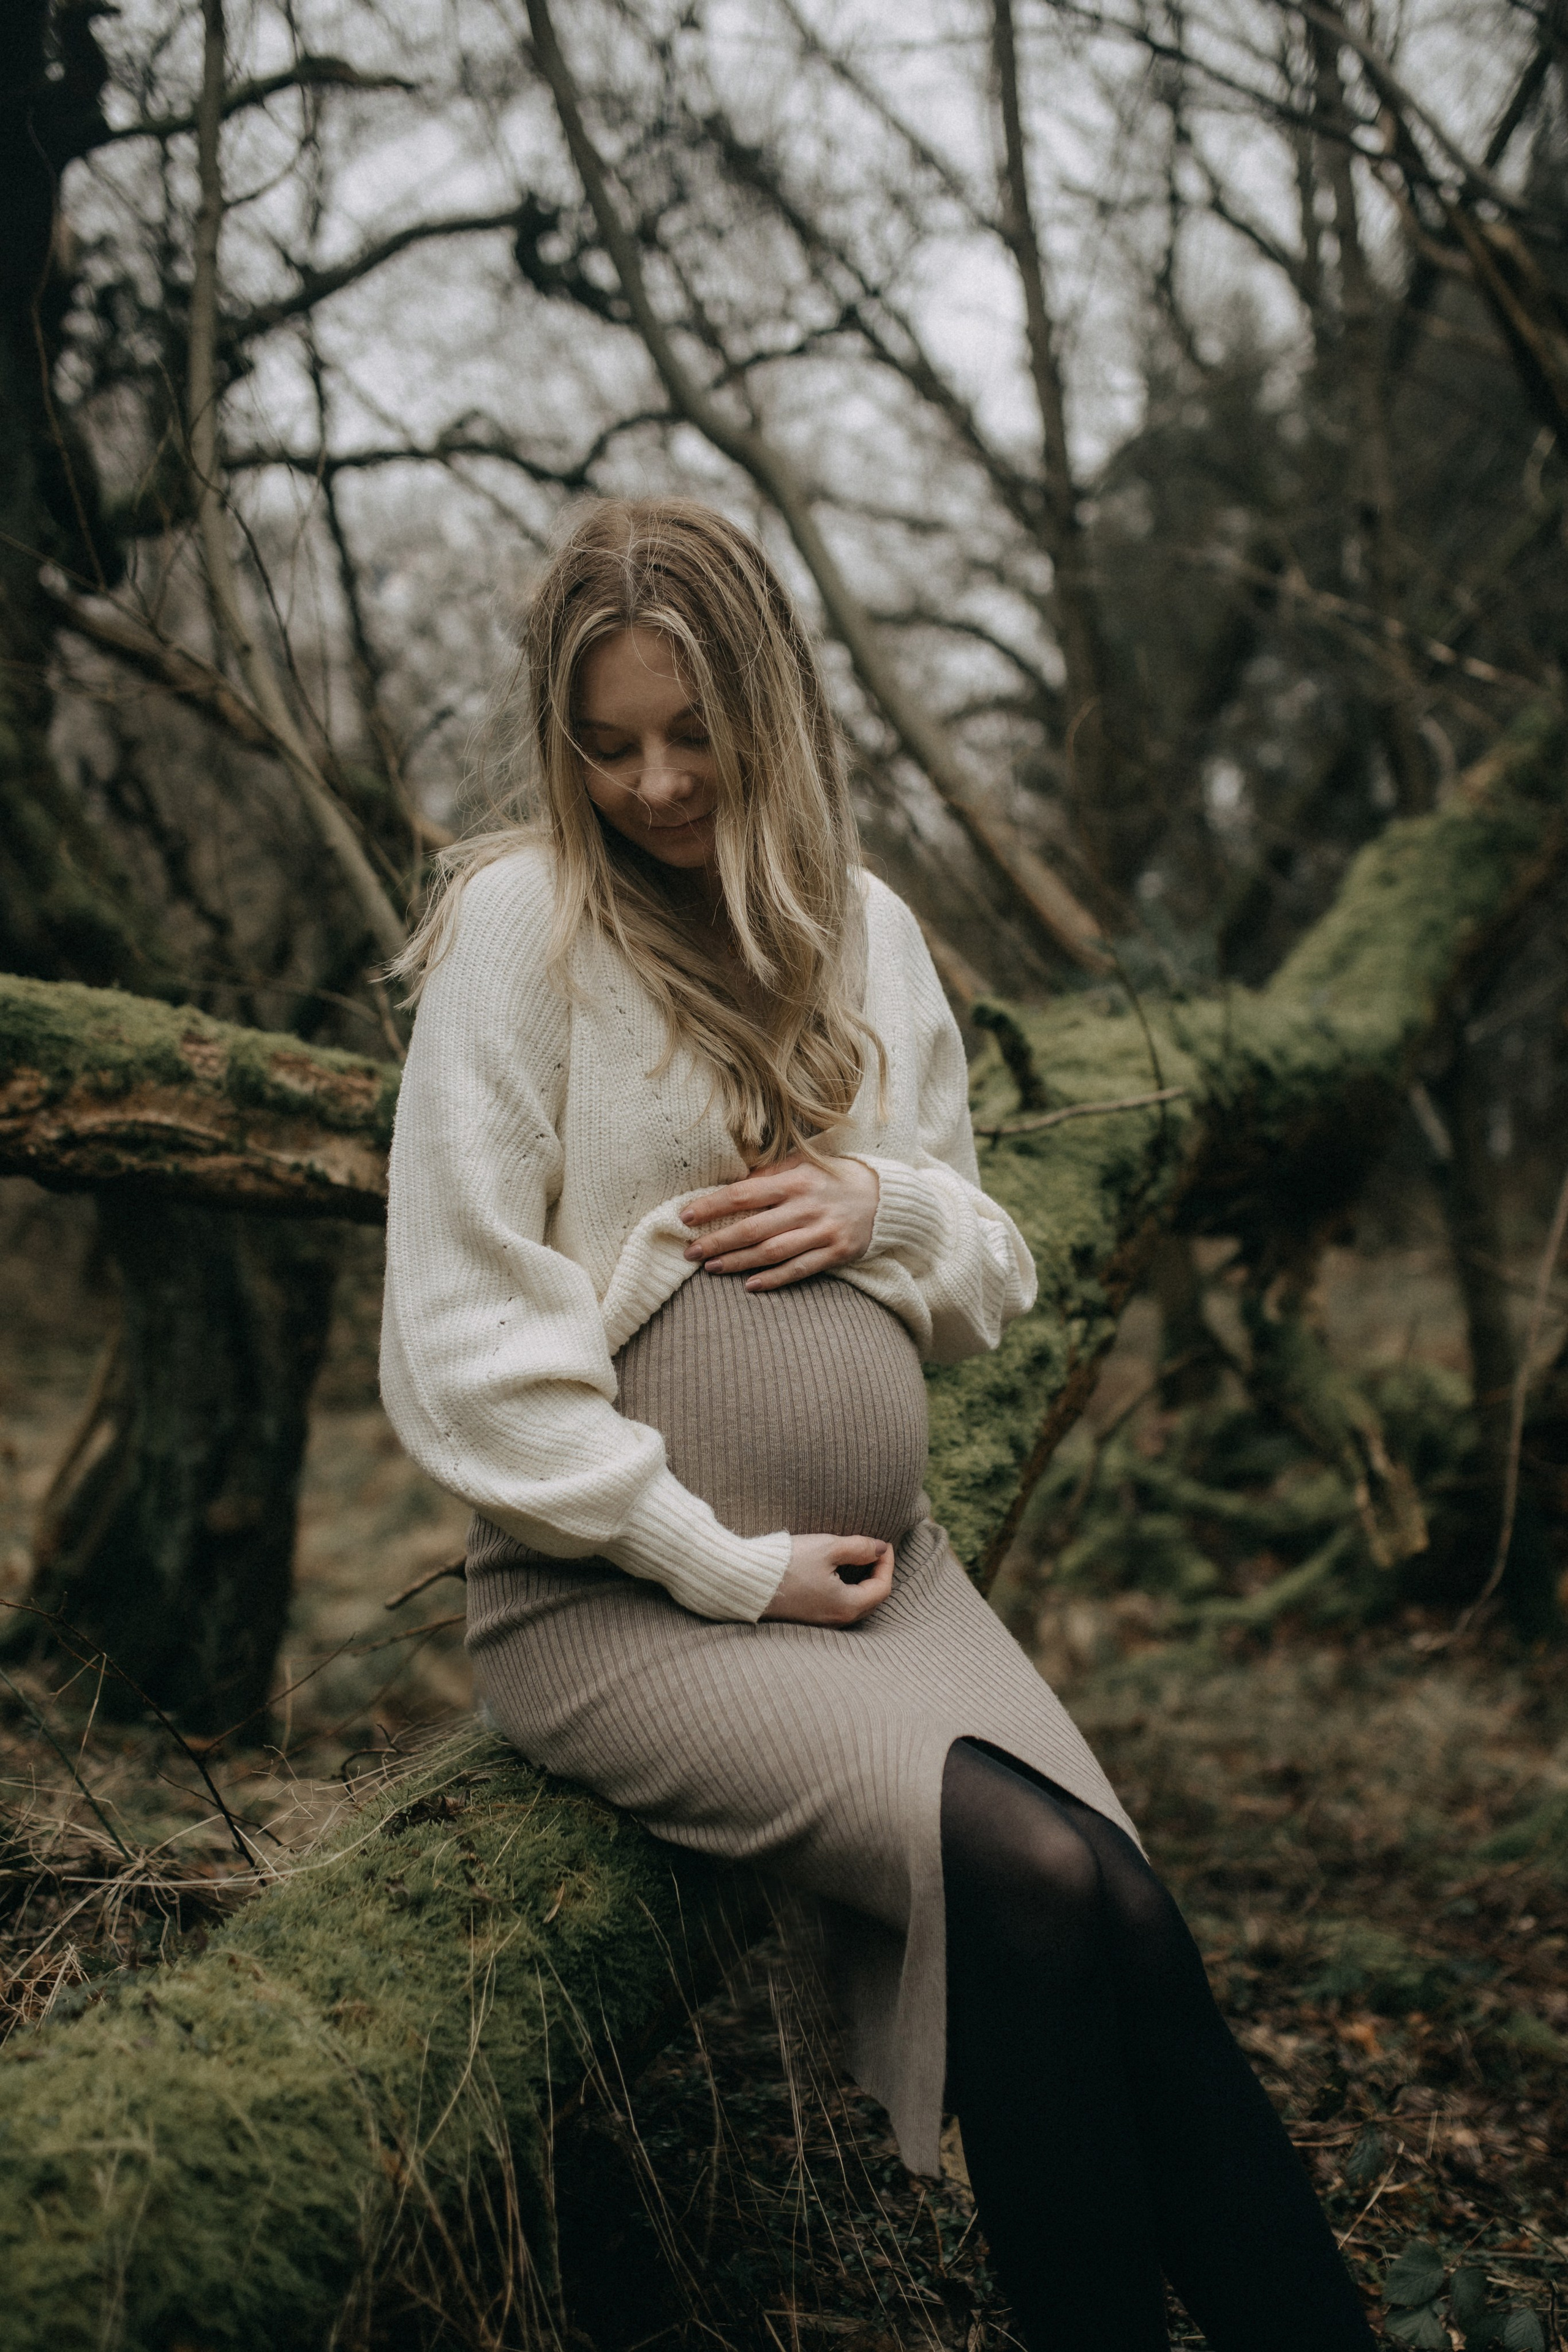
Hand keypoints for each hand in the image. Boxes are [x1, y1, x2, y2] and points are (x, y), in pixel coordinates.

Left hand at [681, 1152, 878, 1289]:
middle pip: (753, 1228)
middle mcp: (806, 1207)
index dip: (712, 1206)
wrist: (882, 1197)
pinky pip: (799, 1269)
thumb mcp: (803, 1164)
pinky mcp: (836, 1253)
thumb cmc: (833, 1178)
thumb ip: (769, 1172)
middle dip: (717, 1241)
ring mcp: (822, 1232)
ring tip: (711, 1267)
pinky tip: (750, 1285)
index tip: (686, 1217)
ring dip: (738, 1262)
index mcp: (794, 1181)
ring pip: (772, 1252)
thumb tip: (733, 1181)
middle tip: (690, 1251)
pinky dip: (773, 1279)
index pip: (743, 1195)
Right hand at [761, 1534, 893, 1624]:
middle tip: (875, 1551)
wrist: (745, 1581)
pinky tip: (838, 1572)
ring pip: (855, 1604)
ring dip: (862, 1583)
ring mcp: (821, 1622)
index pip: (882, 1588)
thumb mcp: (827, 1548)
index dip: (887, 1564)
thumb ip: (859, 1547)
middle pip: (871, 1600)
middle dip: (877, 1574)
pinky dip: (846, 1589)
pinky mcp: (807, 1618)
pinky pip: (838, 1606)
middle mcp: (836, 1621)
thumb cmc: (787, 1564)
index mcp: (846, 1606)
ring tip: (859, 1559)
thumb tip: (880, 1548)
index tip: (883, 1543)